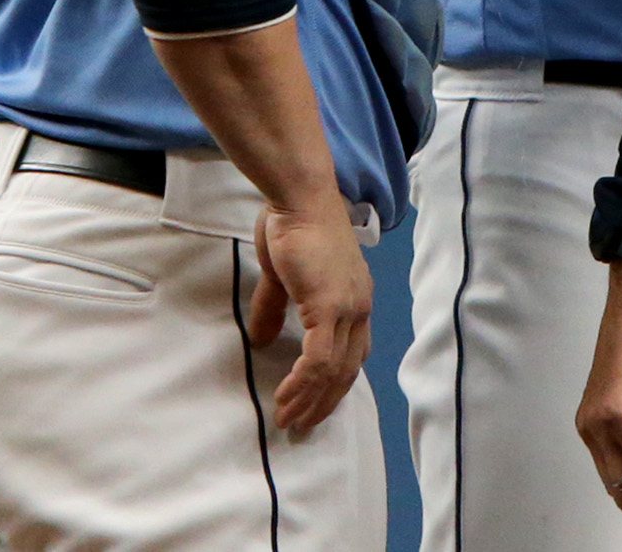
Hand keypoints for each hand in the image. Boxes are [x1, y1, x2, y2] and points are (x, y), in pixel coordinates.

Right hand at [249, 204, 372, 436]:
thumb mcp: (283, 275)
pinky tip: (286, 396)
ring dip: (310, 400)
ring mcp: (348, 307)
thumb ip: (277, 307)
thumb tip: (261, 339)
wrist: (299, 195)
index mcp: (355, 298)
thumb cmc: (292, 225)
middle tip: (300, 426)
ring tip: (287, 419)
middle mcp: (360, 306)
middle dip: (323, 403)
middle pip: (348, 370)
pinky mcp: (330, 306)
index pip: (353, 354)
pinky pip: (319, 359)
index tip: (313, 406)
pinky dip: (303, 383)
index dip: (334, 385)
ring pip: (334, 371)